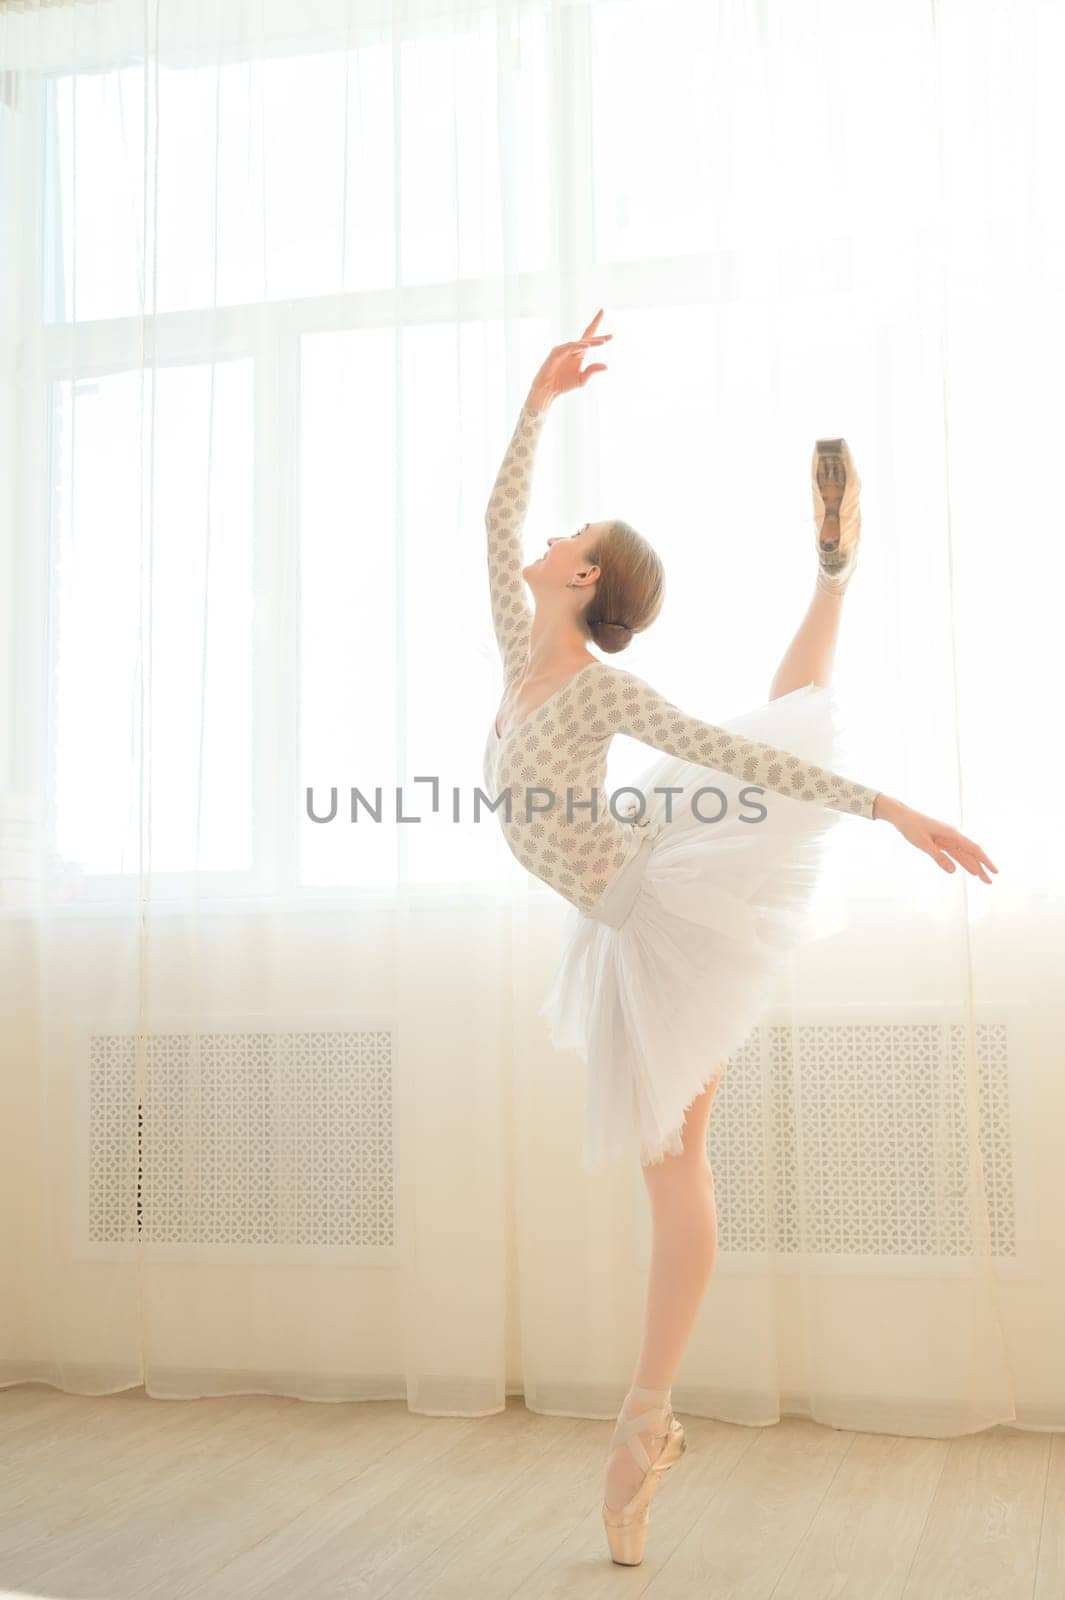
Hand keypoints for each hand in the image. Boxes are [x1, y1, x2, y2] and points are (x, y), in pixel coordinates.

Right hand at [527, 309, 611, 409]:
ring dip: (592, 342)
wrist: (547, 389)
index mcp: (579, 354)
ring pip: (580, 342)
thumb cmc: (563, 385)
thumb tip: (606, 366)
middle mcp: (572, 349)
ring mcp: (564, 349)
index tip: (613, 335)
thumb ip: (592, 371)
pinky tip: (587, 346)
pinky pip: (569, 347)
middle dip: (595, 324)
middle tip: (603, 313)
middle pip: (587, 335)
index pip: (591, 341)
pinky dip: (578, 346)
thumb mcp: (582, 379)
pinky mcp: (556, 352)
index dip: (601, 337)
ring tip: (604, 342)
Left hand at [875, 796, 997, 882]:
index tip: (994, 871)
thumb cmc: (911, 827)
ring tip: (983, 879)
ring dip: (974, 867)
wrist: (902, 816)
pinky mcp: (941, 842)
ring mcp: (947, 839)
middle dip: (981, 868)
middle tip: (989, 882)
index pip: (973, 849)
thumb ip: (939, 857)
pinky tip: (970, 870)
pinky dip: (963, 862)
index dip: (985, 861)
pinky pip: (955, 854)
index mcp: (952, 834)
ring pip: (964, 855)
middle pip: (971, 854)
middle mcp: (953, 836)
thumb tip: (953, 871)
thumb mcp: (923, 843)